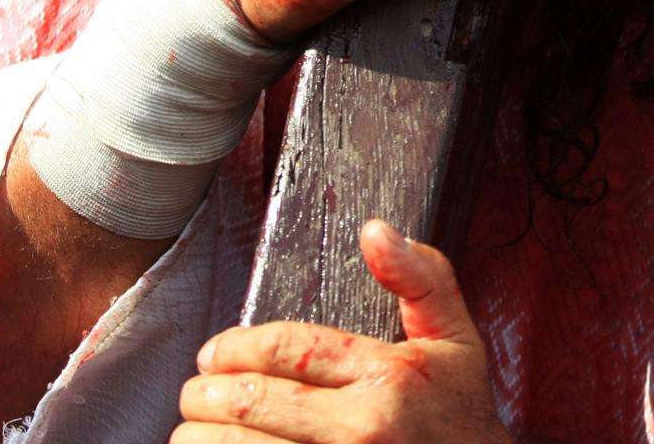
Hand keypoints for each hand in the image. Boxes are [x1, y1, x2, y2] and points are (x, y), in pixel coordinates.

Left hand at [176, 221, 510, 443]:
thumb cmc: (457, 414)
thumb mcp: (455, 339)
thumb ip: (422, 277)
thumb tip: (375, 231)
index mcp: (388, 379)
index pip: (286, 349)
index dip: (235, 346)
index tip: (214, 352)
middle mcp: (360, 431)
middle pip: (249, 400)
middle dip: (205, 392)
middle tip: (196, 390)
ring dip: (198, 435)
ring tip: (196, 426)